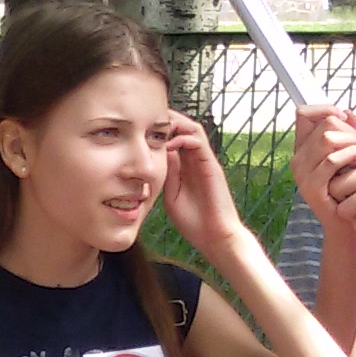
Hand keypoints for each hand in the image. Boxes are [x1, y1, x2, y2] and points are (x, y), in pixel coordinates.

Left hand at [159, 114, 248, 255]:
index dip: (159, 129)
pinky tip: (169, 144)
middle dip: (167, 120)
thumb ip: (167, 175)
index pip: (174, 138)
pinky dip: (184, 137)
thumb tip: (157, 156)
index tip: (140, 127)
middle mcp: (196, 160)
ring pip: (193, 129)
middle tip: (147, 119)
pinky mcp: (212, 166)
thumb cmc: (194, 222)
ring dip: (176, 124)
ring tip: (158, 127)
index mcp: (186, 167)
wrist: (215, 237)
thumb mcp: (172, 195)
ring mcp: (205, 162)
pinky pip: (199, 143)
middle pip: (184, 127)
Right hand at [289, 107, 355, 228]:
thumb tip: (349, 113)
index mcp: (303, 150)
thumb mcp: (348, 158)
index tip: (346, 117)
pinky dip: (353, 153)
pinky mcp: (313, 187)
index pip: (304, 114)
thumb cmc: (350, 191)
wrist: (348, 226)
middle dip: (351, 129)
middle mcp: (298, 160)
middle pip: (323, 125)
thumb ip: (347, 135)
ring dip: (355, 140)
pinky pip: (332, 160)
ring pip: (327, 139)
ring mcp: (303, 174)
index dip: (325, 109)